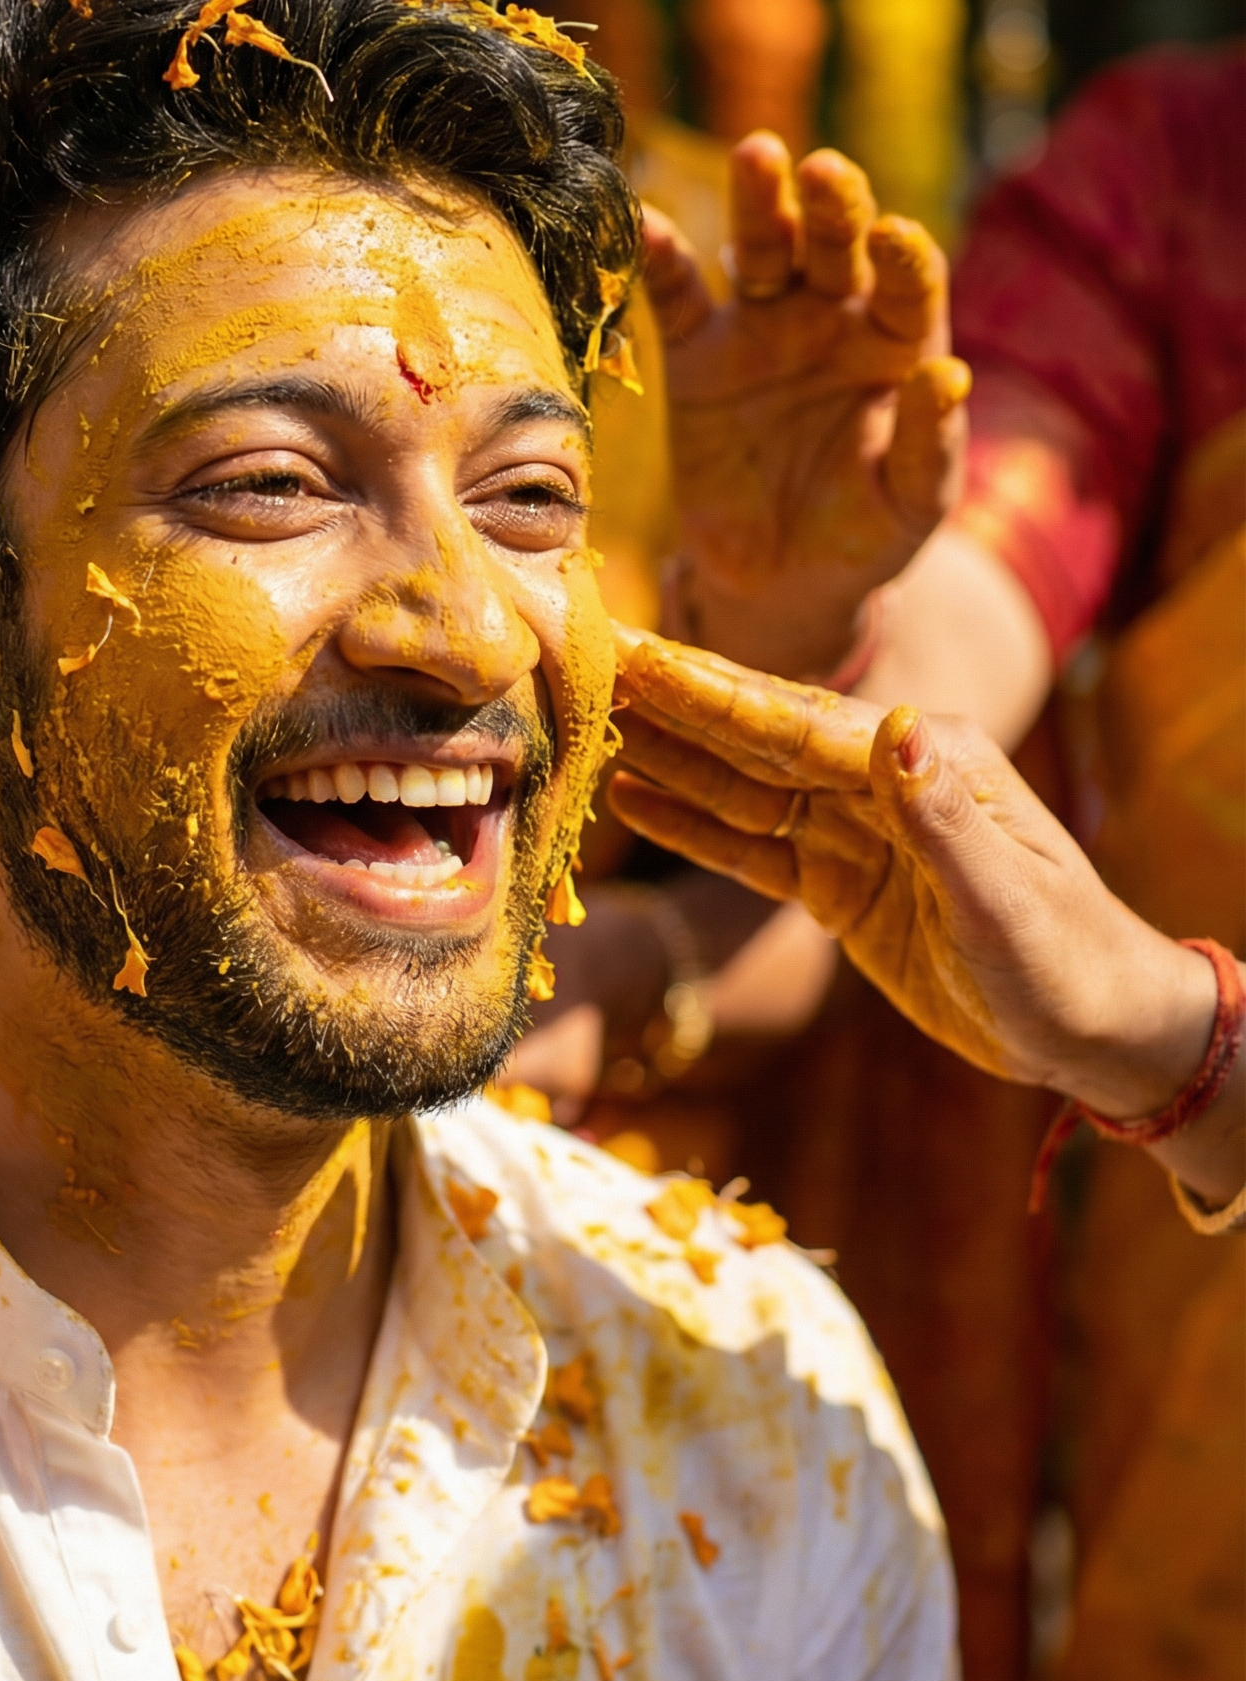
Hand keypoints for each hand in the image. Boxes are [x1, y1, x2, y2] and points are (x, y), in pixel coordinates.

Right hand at [604, 625, 1240, 1204]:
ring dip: (663, 751)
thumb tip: (896, 724)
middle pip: (752, 734)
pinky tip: (628, 791)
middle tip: (592, 651)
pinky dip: (685, 821)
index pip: (796, 721)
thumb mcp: (1004, 894)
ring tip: (589, 711)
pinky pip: (743, 845)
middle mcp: (878, 779)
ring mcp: (849, 830)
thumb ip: (939, 816)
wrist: (1090, 1030)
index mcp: (926, 760)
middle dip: (671, 697)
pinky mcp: (831, 883)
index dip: (711, 692)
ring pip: (735, 784)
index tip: (640, 653)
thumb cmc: (1065, 958)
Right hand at [644, 137, 972, 679]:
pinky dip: (660, 261)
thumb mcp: (912, 500)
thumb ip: (929, 441)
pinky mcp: (697, 357)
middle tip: (823, 171)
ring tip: (757, 156)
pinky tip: (645, 223)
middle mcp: (833, 317)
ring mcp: (762, 330)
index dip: (902, 259)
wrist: (780, 581)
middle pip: (835, 246)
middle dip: (832, 206)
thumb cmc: (864, 534)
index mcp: (899, 342)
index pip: (908, 281)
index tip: (893, 238)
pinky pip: (677, 300)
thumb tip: (950, 375)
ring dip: (759, 204)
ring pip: (764, 250)